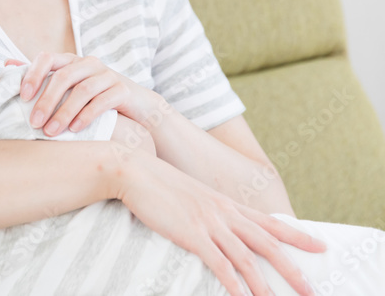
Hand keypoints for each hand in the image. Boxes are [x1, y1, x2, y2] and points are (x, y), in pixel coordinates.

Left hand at [5, 52, 160, 135]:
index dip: (33, 74)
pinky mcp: (122, 90)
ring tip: (51, 132)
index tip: (22, 97)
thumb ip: (40, 75)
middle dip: (46, 101)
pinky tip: (75, 130)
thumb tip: (7, 64)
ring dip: (64, 113)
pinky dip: (87, 116)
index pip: (47, 57)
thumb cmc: (93, 97)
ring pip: (82, 91)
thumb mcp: (67, 86)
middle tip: (34, 123)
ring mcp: (107, 75)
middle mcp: (89, 63)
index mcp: (71, 60)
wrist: (136, 107)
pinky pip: (103, 101)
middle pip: (63, 77)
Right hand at [117, 149, 324, 295]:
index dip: (298, 235)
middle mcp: (223, 213)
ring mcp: (208, 223)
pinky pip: (218, 262)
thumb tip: (217, 225)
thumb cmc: (158, 183)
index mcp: (226, 204)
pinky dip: (232, 282)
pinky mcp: (190, 233)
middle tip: (311, 289)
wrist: (134, 170)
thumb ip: (208, 210)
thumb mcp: (192, 194)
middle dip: (292, 269)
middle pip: (267, 244)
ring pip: (246, 258)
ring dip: (264, 285)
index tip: (321, 245)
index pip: (270, 222)